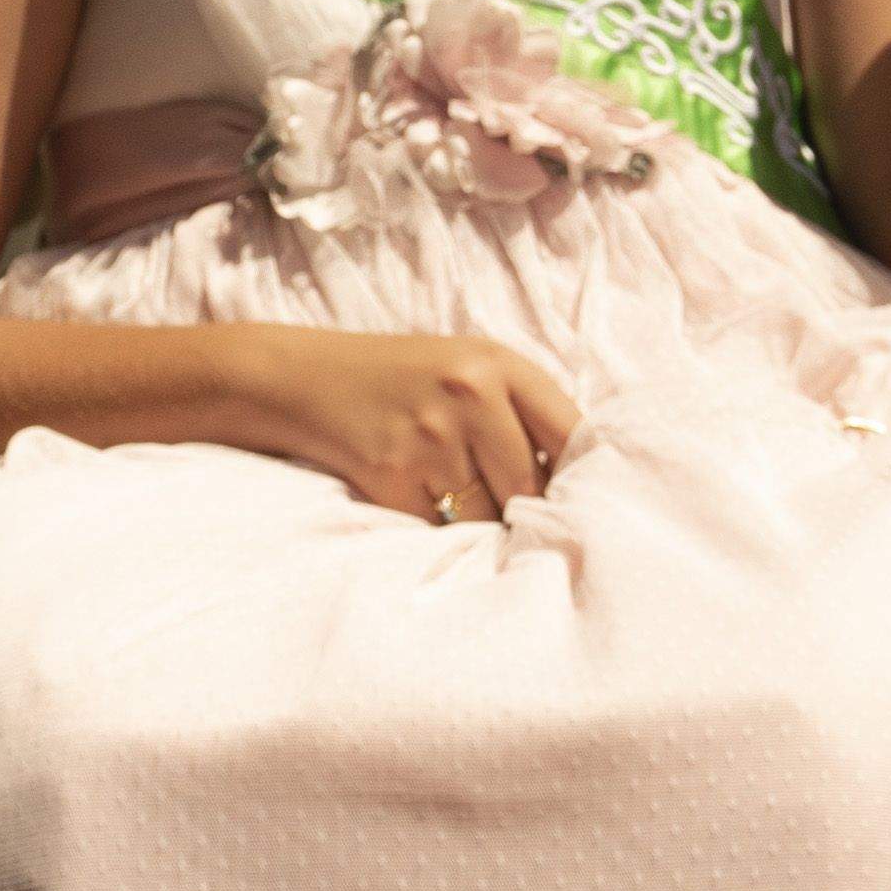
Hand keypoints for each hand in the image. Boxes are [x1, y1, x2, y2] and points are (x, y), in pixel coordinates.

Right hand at [239, 327, 587, 526]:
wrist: (308, 381)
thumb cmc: (404, 380)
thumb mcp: (469, 369)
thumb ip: (522, 411)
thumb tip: (575, 487)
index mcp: (501, 364)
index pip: (572, 433)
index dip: (582, 477)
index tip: (583, 503)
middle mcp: (470, 394)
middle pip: (531, 486)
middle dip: (524, 507)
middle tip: (510, 512)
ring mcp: (431, 436)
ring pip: (486, 515)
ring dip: (478, 520)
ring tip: (451, 492)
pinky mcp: (394, 475)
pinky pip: (438, 527)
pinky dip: (433, 526)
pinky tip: (414, 495)